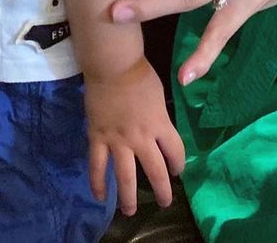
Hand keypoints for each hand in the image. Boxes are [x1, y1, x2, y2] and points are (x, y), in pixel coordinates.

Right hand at [83, 58, 185, 216]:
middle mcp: (141, 137)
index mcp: (160, 124)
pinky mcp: (98, 137)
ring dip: (128, 197)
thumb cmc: (139, 73)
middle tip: (164, 202)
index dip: (178, 164)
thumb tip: (158, 129)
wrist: (112, 64)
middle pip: (155, 171)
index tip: (177, 170)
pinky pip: (97, 166)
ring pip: (125, 177)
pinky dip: (98, 183)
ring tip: (130, 211)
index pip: (176, 152)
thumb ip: (159, 116)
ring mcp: (118, 140)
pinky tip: (101, 196)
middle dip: (162, 190)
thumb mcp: (158, 95)